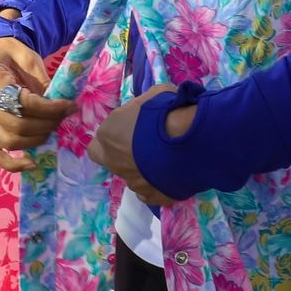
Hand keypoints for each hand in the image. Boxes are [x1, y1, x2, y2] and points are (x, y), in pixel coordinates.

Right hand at [0, 31, 72, 171]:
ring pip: (8, 141)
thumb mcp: (27, 57)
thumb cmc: (7, 52)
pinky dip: (13, 164)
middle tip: (64, 117)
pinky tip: (32, 163)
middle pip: (16, 125)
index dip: (49, 108)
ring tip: (52, 129)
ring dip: (36, 139)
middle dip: (46, 124)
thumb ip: (41, 81)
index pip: (21, 103)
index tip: (69, 106)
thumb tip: (60, 107)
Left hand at [89, 83, 179, 206]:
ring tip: (163, 160)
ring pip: (130, 177)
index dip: (113, 134)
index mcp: (108, 134)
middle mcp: (114, 161)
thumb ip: (146, 103)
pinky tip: (168, 176)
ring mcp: (132, 182)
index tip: (128, 128)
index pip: (100, 138)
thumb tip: (151, 106)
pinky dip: (155, 185)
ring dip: (141, 169)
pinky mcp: (152, 196)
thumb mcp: (155, 95)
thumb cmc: (168, 112)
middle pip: (108, 160)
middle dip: (119, 154)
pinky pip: (149, 193)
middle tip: (139, 146)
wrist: (189, 143)